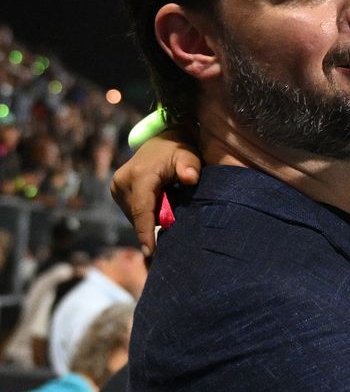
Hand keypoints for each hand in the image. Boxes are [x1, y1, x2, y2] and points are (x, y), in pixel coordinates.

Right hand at [111, 130, 201, 255]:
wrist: (162, 140)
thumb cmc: (179, 149)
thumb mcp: (188, 155)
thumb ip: (190, 166)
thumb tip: (190, 178)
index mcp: (139, 175)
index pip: (142, 209)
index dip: (146, 232)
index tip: (151, 252)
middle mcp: (122, 182)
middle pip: (139, 216)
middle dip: (155, 225)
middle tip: (174, 223)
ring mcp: (117, 187)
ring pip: (136, 215)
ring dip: (152, 218)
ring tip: (169, 204)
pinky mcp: (117, 192)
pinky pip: (134, 211)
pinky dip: (147, 214)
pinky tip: (161, 206)